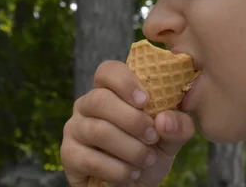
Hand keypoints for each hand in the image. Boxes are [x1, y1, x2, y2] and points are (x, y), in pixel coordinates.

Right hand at [60, 60, 195, 186]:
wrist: (135, 185)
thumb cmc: (151, 151)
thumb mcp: (172, 137)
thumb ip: (177, 125)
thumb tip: (164, 120)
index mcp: (112, 91)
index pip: (108, 71)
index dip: (125, 82)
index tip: (146, 101)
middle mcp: (88, 104)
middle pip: (101, 99)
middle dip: (132, 120)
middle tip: (152, 137)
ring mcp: (75, 128)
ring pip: (98, 131)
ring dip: (129, 149)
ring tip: (147, 160)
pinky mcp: (68, 154)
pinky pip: (89, 159)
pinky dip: (117, 169)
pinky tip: (131, 174)